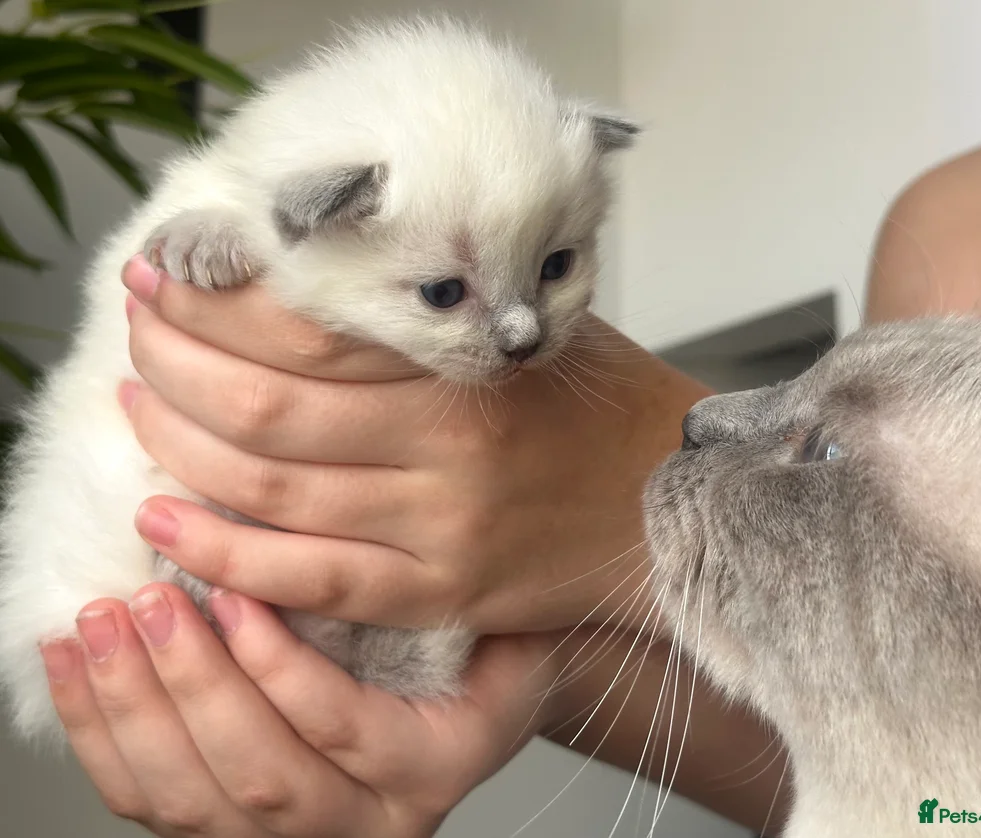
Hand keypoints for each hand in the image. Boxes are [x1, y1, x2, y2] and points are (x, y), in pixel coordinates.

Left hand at [42, 582, 554, 836]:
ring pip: (192, 803)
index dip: (282, 668)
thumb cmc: (486, 660)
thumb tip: (416, 533)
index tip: (235, 590)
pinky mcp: (236, 832)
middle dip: (193, 686)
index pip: (347, 732)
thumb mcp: (505, 630)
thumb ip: (467, 604)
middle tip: (151, 599)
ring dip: (133, 710)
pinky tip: (75, 664)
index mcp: (431, 771)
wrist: (471, 706)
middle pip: (260, 778)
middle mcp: (363, 824)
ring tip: (103, 622)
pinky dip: (99, 737)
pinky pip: (152, 806)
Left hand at [119, 255, 710, 634]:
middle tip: (136, 341)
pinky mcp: (444, 591)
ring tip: (137, 423)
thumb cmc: (602, 406)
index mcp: (467, 363)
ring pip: (274, 496)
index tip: (163, 277)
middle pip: (269, 407)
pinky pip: (316, 583)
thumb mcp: (529, 327)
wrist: (679, 498)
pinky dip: (232, 559)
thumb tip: (308, 287)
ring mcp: (443, 527)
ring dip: (183, 456)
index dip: (215, 303)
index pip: (308, 326)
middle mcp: (448, 445)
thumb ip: (431, 314)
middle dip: (175, 370)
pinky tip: (174, 528)